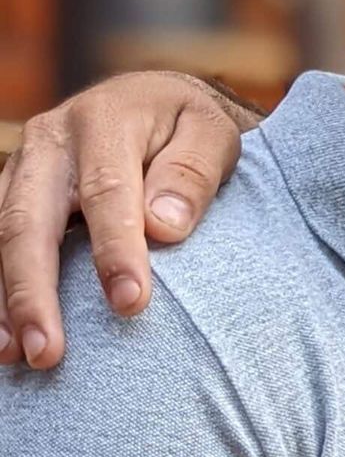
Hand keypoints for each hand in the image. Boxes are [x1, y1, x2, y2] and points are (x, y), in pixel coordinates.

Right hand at [0, 73, 242, 368]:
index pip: (106, 192)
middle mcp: (51, 141)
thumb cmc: (189, 127)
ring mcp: (23, 166)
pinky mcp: (12, 190)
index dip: (115, 250)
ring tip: (16, 355)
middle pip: (29, 218)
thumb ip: (192, 173)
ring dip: (6, 298)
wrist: (153, 102)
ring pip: (0, 232)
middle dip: (34, 289)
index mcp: (105, 120)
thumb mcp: (211, 132)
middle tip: (48, 352)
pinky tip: (5, 337)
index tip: (129, 304)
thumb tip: (164, 227)